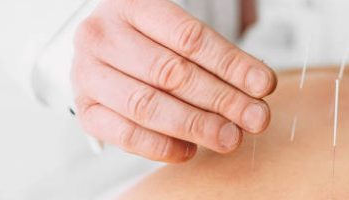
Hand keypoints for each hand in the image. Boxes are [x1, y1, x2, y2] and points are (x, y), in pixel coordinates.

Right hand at [71, 0, 275, 162]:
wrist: (105, 47)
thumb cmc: (149, 38)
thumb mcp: (177, 31)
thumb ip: (214, 55)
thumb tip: (257, 87)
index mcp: (132, 6)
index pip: (189, 38)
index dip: (230, 64)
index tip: (262, 85)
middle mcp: (104, 37)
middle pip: (171, 73)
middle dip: (221, 99)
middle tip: (255, 117)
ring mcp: (88, 74)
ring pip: (148, 106)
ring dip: (196, 126)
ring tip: (230, 136)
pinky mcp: (86, 109)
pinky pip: (125, 134)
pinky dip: (161, 146)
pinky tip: (191, 149)